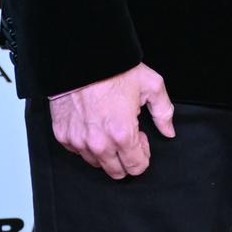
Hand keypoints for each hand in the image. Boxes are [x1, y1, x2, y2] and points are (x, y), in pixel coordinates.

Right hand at [49, 66, 175, 178]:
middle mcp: (99, 144)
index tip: (140, 139)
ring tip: (108, 127)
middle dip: (125, 158)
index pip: (136, 168)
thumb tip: (168, 131)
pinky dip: (86, 143)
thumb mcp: (151, 85)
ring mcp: (78, 141)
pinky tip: (92, 124)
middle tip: (125, 135)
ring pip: (96, 163)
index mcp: (122, 135)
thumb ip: (164, 112)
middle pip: (116, 172)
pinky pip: (77, 151)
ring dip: (105, 152)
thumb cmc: (113, 69)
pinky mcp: (63, 135)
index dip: (142, 155)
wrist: (79, 58)